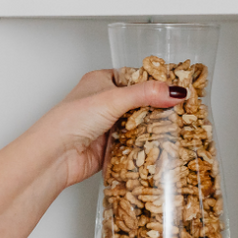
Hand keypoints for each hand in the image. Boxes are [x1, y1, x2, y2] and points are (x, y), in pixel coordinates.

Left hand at [0, 69, 185, 237]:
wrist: (50, 160)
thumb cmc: (63, 125)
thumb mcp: (111, 101)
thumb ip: (145, 95)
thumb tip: (173, 92)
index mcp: (102, 81)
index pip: (139, 78)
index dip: (159, 84)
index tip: (182, 90)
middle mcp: (104, 103)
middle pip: (142, 104)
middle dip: (161, 110)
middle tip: (186, 113)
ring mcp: (108, 128)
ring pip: (141, 127)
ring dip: (155, 132)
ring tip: (179, 132)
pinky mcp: (110, 151)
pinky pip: (136, 149)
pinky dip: (147, 151)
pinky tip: (161, 152)